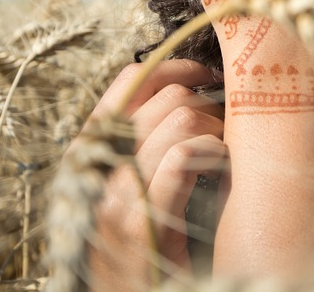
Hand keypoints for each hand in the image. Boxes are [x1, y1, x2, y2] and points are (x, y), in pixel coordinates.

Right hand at [82, 59, 225, 290]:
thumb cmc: (142, 246)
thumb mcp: (131, 187)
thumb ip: (143, 143)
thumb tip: (185, 91)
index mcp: (88, 153)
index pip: (128, 80)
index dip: (175, 67)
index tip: (208, 76)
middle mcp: (93, 168)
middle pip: (165, 96)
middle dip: (208, 105)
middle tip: (225, 132)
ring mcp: (114, 197)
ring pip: (179, 119)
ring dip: (216, 130)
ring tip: (223, 156)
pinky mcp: (140, 224)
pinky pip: (183, 156)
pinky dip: (213, 153)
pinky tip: (223, 170)